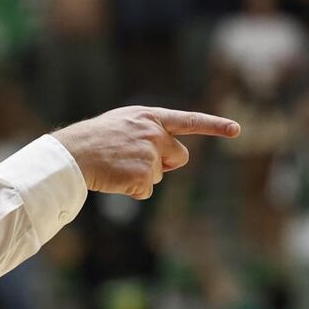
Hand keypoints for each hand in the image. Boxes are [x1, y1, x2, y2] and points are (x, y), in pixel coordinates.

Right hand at [52, 106, 238, 199]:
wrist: (72, 154)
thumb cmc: (93, 140)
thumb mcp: (123, 123)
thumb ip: (149, 132)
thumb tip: (168, 158)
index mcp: (150, 117)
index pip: (190, 120)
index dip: (215, 125)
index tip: (236, 129)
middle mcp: (154, 133)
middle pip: (179, 156)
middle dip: (165, 163)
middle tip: (134, 161)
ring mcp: (149, 154)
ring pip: (160, 175)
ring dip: (142, 177)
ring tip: (117, 166)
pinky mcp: (142, 175)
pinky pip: (146, 190)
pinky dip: (132, 190)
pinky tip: (115, 178)